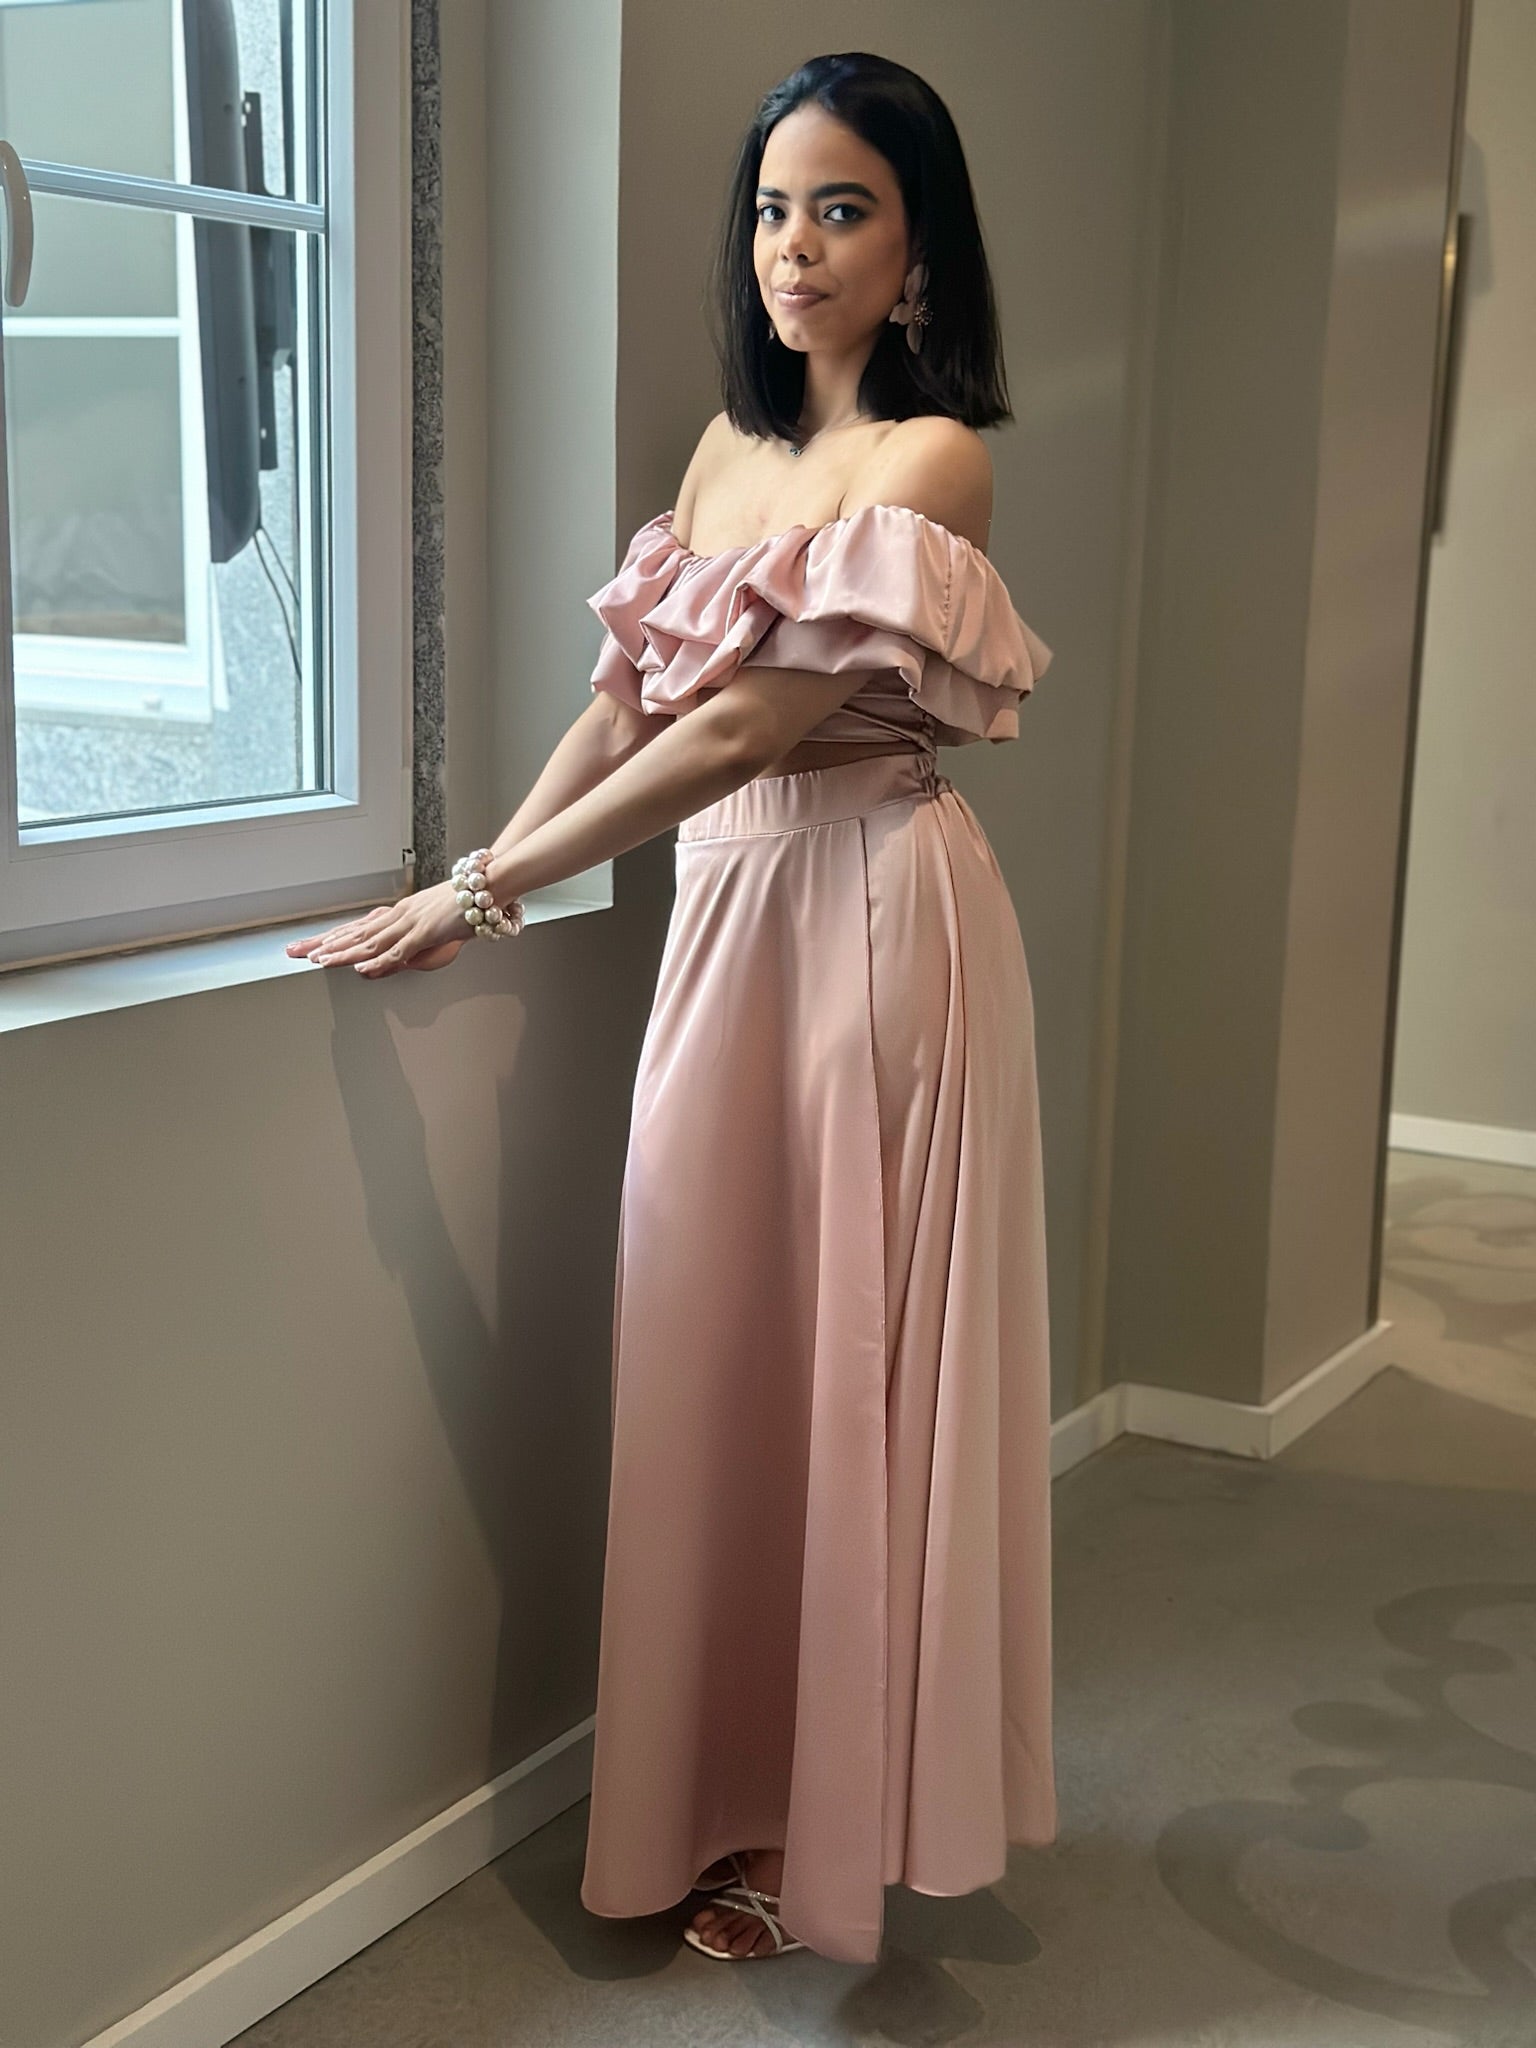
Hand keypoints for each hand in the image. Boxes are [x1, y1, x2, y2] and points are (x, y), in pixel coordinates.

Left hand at [286, 879, 484, 977]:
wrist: (487, 887)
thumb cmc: (464, 905)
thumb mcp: (432, 929)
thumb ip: (411, 946)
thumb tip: (395, 959)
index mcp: (397, 915)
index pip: (356, 928)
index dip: (330, 938)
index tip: (308, 946)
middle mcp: (397, 916)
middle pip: (353, 933)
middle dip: (323, 944)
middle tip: (295, 952)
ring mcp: (409, 923)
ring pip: (368, 942)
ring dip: (342, 952)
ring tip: (319, 961)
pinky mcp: (425, 932)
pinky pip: (397, 950)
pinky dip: (378, 960)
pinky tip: (361, 967)